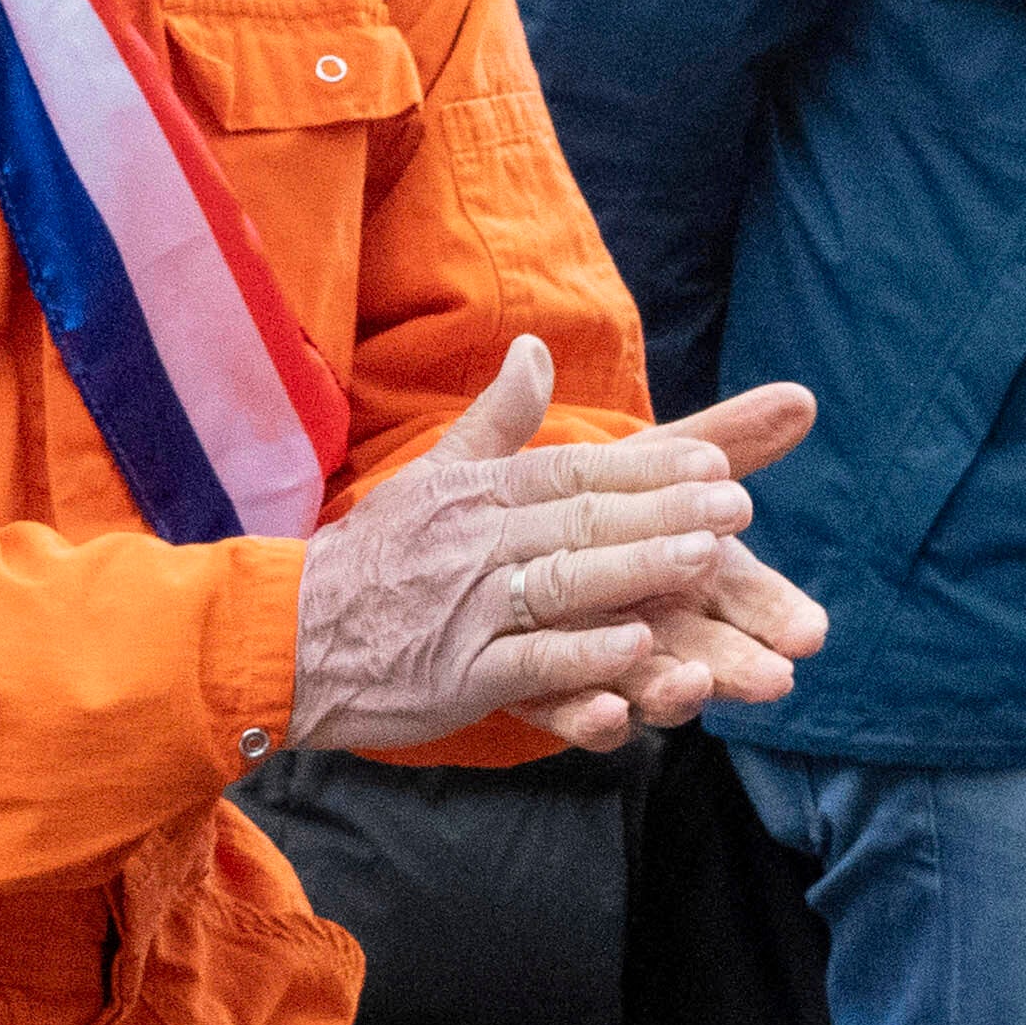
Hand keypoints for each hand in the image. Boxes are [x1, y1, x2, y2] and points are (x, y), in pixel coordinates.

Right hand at [281, 360, 830, 761]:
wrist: (286, 637)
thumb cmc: (374, 559)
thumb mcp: (431, 477)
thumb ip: (497, 419)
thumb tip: (534, 347)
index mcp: (479, 493)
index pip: (575, 470)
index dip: (648, 469)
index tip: (715, 465)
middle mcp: (477, 543)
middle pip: (582, 521)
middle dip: (665, 512)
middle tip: (739, 507)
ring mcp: (468, 611)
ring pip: (564, 583)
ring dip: (637, 571)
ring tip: (706, 561)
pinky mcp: (459, 676)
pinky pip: (530, 663)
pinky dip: (583, 656)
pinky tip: (638, 648)